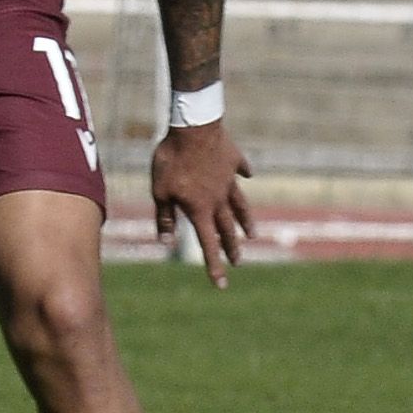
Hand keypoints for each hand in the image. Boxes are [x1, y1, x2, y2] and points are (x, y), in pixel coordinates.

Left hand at [152, 120, 253, 287]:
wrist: (193, 128)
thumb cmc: (171, 161)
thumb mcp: (160, 191)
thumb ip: (165, 217)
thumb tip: (166, 242)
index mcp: (200, 209)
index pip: (208, 243)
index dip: (213, 265)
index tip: (221, 284)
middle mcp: (219, 198)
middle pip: (227, 228)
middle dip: (231, 247)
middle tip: (237, 263)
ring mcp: (228, 180)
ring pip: (239, 205)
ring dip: (245, 221)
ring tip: (252, 234)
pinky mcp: (233, 160)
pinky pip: (241, 170)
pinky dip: (245, 174)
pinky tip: (249, 175)